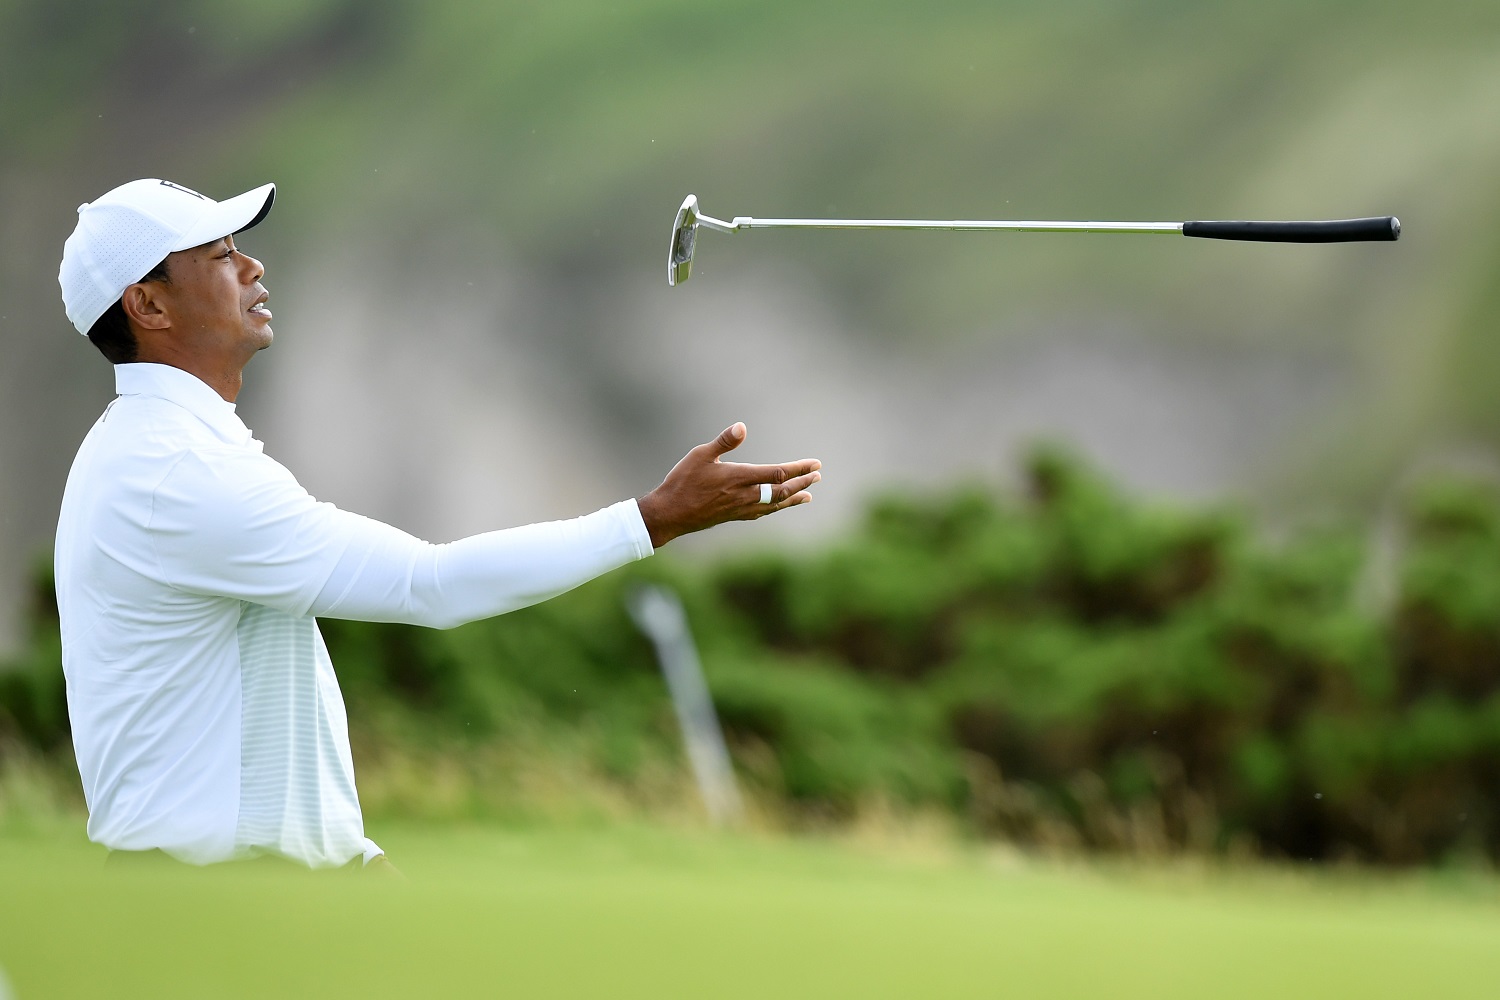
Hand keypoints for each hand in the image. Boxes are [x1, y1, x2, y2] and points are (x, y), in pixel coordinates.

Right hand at [637, 423, 821, 547]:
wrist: (669, 515)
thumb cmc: (682, 482)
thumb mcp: (700, 455)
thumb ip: (724, 442)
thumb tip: (741, 426)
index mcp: (740, 478)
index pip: (778, 473)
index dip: (799, 469)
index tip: (815, 465)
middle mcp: (745, 495)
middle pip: (782, 490)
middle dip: (802, 483)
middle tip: (817, 477)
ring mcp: (740, 508)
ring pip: (774, 504)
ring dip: (793, 498)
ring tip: (808, 496)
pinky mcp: (734, 516)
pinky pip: (762, 512)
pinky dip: (775, 508)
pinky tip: (776, 507)